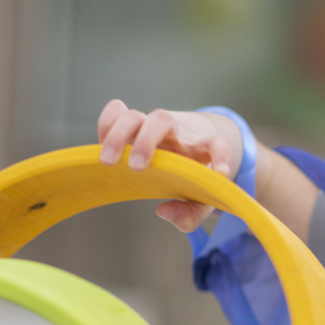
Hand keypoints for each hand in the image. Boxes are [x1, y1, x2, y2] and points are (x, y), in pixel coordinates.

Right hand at [96, 99, 242, 230]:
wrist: (193, 145)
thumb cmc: (197, 176)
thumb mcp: (201, 199)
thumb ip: (190, 213)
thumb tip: (165, 212)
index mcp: (204, 148)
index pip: (219, 145)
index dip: (222, 157)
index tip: (220, 172)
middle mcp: (178, 132)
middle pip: (163, 119)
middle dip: (147, 141)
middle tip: (136, 168)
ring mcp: (154, 127)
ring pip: (135, 116)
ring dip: (119, 135)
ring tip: (108, 162)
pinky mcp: (135, 125)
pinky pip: (118, 111)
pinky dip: (107, 122)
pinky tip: (101, 144)